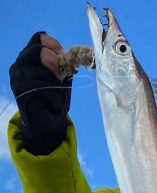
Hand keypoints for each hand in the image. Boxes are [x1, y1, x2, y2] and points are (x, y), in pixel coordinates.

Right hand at [9, 32, 71, 154]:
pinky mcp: (20, 91)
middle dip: (55, 63)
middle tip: (62, 77)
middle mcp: (20, 64)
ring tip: (55, 94)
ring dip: (55, 83)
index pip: (39, 38)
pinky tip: (51, 102)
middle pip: (39, 51)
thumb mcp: (61, 78)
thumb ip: (63, 64)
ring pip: (42, 69)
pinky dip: (52, 95)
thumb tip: (71, 55)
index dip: (54, 45)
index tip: (65, 57)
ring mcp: (18, 77)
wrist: (48, 124)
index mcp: (29, 57)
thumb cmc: (54, 99)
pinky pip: (42, 87)